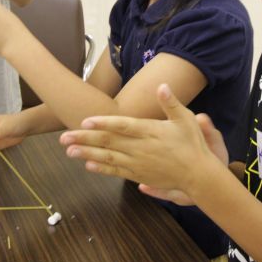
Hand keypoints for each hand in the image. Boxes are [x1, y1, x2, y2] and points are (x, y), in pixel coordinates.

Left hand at [58, 84, 227, 203]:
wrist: (198, 175)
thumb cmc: (192, 144)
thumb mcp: (186, 119)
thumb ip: (171, 103)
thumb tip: (162, 85)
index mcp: (150, 131)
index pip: (122, 126)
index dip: (103, 123)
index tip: (85, 121)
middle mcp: (140, 148)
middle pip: (108, 142)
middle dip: (84, 139)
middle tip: (64, 137)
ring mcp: (138, 163)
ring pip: (108, 158)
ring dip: (87, 153)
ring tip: (68, 150)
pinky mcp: (139, 175)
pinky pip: (116, 172)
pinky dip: (101, 168)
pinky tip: (87, 164)